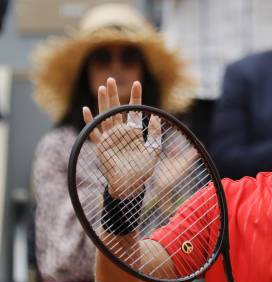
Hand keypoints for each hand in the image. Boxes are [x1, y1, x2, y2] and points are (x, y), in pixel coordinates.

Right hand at [83, 78, 160, 198]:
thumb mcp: (154, 150)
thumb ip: (156, 134)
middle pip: (117, 109)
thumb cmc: (144, 170)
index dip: (135, 97)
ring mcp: (110, 138)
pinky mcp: (102, 146)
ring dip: (103, 102)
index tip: (137, 83)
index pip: (134, 111)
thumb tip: (157, 116)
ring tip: (102, 87)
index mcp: (134, 132)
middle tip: (112, 78)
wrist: (131, 185)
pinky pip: (94, 132)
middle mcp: (121, 132)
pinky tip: (86, 109)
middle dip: (115, 94)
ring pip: (105, 116)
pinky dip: (90, 121)